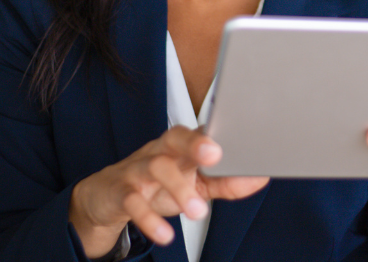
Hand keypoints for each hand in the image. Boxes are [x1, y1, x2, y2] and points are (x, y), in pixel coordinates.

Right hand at [68, 126, 268, 256]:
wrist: (107, 197)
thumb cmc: (157, 185)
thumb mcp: (194, 183)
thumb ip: (225, 181)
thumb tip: (260, 178)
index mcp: (179, 145)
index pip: (199, 132)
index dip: (216, 134)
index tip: (237, 140)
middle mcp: (159, 151)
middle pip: (175, 138)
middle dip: (195, 144)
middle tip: (215, 156)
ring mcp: (137, 170)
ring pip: (156, 167)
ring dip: (178, 189)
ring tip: (198, 212)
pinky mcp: (120, 193)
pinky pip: (133, 202)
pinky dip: (149, 219)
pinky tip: (166, 235)